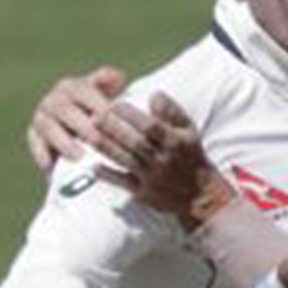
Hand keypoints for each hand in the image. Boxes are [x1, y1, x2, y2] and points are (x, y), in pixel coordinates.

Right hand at [28, 67, 126, 171]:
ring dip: (63, 142)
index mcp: (73, 87)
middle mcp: (54, 100)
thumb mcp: (108, 94)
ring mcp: (42, 118)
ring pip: (48, 127)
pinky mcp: (34, 136)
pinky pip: (36, 144)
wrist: (82, 131)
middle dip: (82, 125)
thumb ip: (110, 83)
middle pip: (64, 110)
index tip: (111, 118)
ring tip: (79, 156)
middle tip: (98, 140)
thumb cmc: (102, 111)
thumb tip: (117, 76)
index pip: (83, 91)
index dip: (97, 103)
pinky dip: (42, 155)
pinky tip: (52, 166)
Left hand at [91, 95, 232, 225]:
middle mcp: (164, 160)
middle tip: (94, 115)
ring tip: (88, 134)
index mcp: (176, 143)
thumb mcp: (189, 131)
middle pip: (136, 143)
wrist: (199, 193)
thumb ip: (172, 111)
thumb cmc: (190, 155)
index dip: (132, 115)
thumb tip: (153, 94)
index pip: (152, 127)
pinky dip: (108, 174)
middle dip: (114, 129)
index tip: (116, 104)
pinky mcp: (144, 193)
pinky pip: (123, 182)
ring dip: (107, 147)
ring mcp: (153, 178)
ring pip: (126, 160)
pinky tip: (93, 165)